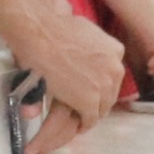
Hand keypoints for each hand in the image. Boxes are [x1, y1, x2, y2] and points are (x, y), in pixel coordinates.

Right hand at [11, 6, 127, 139]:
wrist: (38, 33)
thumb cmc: (53, 28)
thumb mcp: (85, 30)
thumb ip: (92, 45)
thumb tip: (85, 45)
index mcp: (116, 51)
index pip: (113, 74)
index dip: (101, 82)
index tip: (90, 87)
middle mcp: (115, 68)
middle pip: (110, 92)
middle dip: (98, 99)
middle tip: (84, 104)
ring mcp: (104, 86)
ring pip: (102, 107)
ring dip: (91, 112)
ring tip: (79, 116)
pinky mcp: (89, 101)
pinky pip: (90, 119)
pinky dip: (84, 124)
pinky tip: (77, 125)